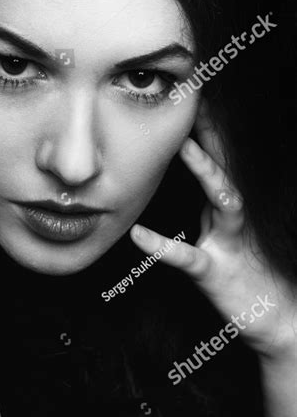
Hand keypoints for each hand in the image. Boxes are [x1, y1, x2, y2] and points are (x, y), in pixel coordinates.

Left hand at [130, 106, 296, 362]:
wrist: (277, 319)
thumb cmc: (247, 274)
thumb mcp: (225, 235)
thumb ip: (208, 209)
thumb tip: (191, 183)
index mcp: (229, 208)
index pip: (219, 162)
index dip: (208, 131)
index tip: (194, 97)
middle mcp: (234, 218)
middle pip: (226, 167)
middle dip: (214, 134)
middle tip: (198, 98)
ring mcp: (230, 242)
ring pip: (223, 200)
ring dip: (206, 172)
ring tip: (183, 147)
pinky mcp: (218, 272)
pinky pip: (189, 258)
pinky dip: (163, 247)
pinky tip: (139, 236)